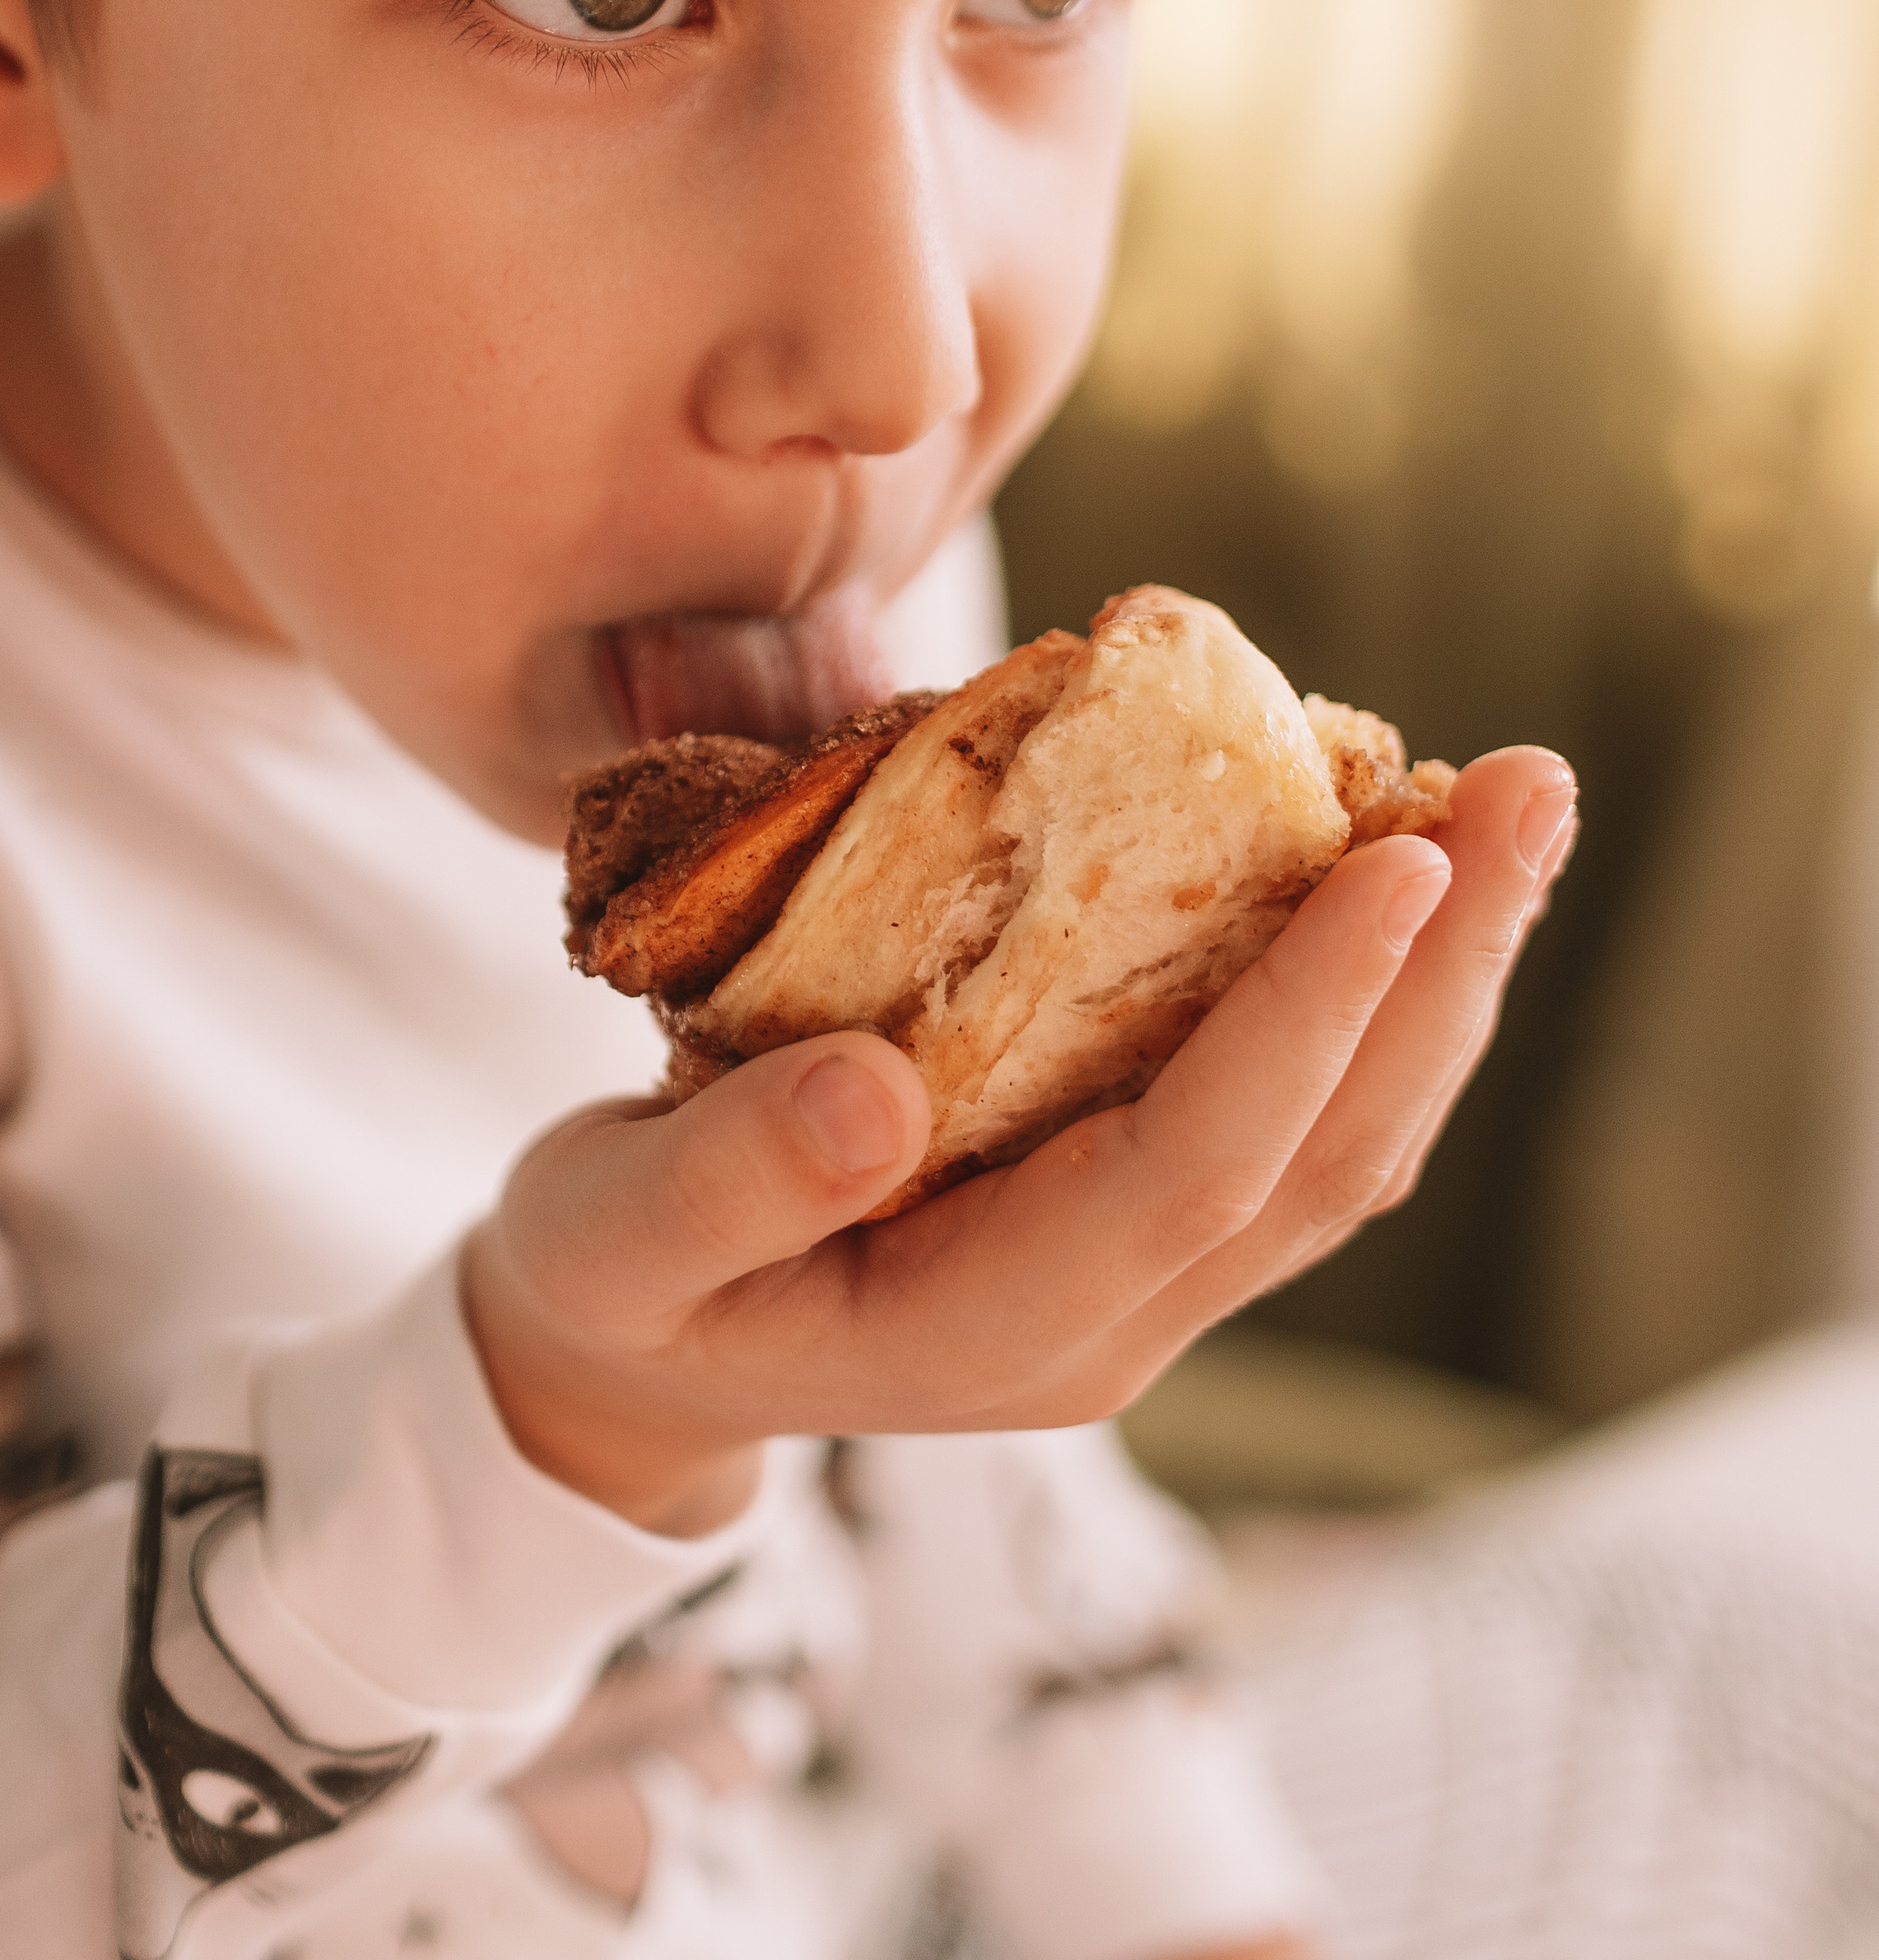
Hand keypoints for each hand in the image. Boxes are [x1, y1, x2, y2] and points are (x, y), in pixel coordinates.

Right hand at [462, 746, 1573, 1533]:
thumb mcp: (620, 1238)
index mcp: (993, 1329)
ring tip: (1516, 808)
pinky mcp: (1137, 1219)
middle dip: (1445, 974)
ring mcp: (1139, 1281)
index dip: (1307, 1019)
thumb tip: (878, 1092)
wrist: (629, 1363)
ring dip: (1441, 981)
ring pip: (1340, 1141)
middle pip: (1326, 1155)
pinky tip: (1397, 872)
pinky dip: (1364, 993)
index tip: (1400, 860)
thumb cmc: (617, 1281)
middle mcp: (1108, 1322)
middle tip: (1535, 789)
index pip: (1196, 1169)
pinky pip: (1291, 1112)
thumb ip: (733, 1179)